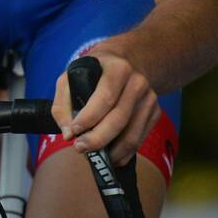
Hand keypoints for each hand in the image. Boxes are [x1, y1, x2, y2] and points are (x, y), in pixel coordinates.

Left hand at [51, 48, 160, 166]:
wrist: (128, 61)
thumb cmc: (93, 71)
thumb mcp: (71, 76)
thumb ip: (62, 104)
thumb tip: (67, 133)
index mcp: (117, 69)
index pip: (104, 98)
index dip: (89, 118)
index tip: (74, 132)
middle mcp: (138, 83)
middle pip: (119, 119)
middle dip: (97, 139)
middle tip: (79, 149)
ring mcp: (150, 99)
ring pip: (132, 134)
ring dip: (111, 152)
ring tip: (92, 156)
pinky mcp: (155, 113)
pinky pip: (139, 139)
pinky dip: (124, 153)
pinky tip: (109, 157)